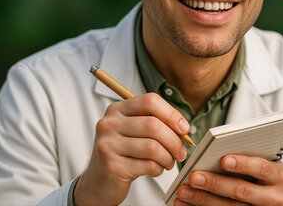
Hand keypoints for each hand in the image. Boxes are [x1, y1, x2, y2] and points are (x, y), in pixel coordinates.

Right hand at [74, 93, 189, 204]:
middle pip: (153, 125)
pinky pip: (147, 165)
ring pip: (152, 147)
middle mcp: (109, 124)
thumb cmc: (122, 152)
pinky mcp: (112, 166)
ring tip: (168, 162)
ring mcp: (108, 145)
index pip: (150, 101)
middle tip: (180, 152)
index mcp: (117, 109)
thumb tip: (183, 128)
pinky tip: (155, 169)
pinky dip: (158, 169)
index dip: (172, 114)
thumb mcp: (134, 131)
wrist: (98, 181)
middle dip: (174, 141)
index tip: (184, 129)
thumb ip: (155, 123)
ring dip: (168, 157)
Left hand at [174, 155, 282, 205]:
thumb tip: (215, 150)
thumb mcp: (264, 163)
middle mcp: (273, 197)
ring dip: (203, 200)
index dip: (243, 164)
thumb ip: (247, 156)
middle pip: (242, 191)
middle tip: (194, 177)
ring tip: (184, 192)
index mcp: (278, 175)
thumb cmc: (265, 176)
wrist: (275, 200)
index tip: (224, 160)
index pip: (262, 168)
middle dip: (215, 184)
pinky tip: (187, 204)